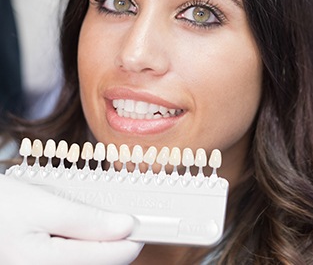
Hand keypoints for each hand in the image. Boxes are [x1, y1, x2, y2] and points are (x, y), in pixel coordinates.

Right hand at [0, 174, 142, 264]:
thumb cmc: (2, 205)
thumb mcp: (45, 206)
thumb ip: (87, 220)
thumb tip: (125, 226)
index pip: (113, 257)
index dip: (133, 236)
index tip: (146, 221)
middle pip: (102, 263)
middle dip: (115, 239)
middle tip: (121, 214)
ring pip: (89, 262)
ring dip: (100, 242)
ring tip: (100, 220)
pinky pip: (74, 261)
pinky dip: (85, 246)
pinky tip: (81, 230)